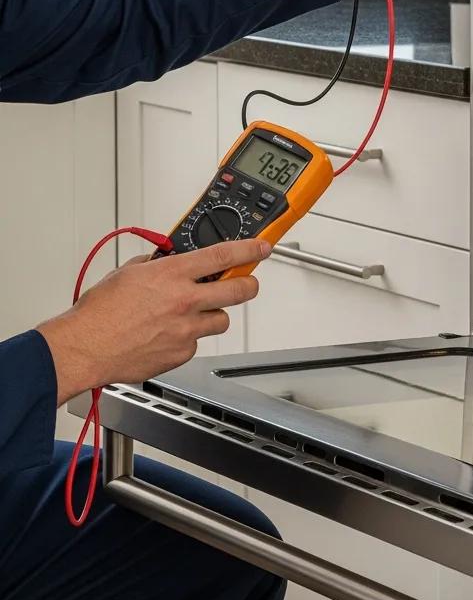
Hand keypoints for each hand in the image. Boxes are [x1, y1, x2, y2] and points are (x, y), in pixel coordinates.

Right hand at [36, 239, 271, 405]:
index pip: (224, 256)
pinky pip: (197, 342)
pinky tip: (168, 334)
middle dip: (248, 284)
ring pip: (221, 319)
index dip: (250, 250)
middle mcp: (185, 300)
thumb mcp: (129, 272)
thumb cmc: (99, 312)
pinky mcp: (181, 352)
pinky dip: (188, 337)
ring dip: (213, 314)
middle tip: (247, 282)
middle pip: (239, 290)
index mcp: (172, 275)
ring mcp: (186, 329)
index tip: (262, 248)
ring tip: (192, 313)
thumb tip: (170, 260)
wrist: (84, 348)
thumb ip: (157, 265)